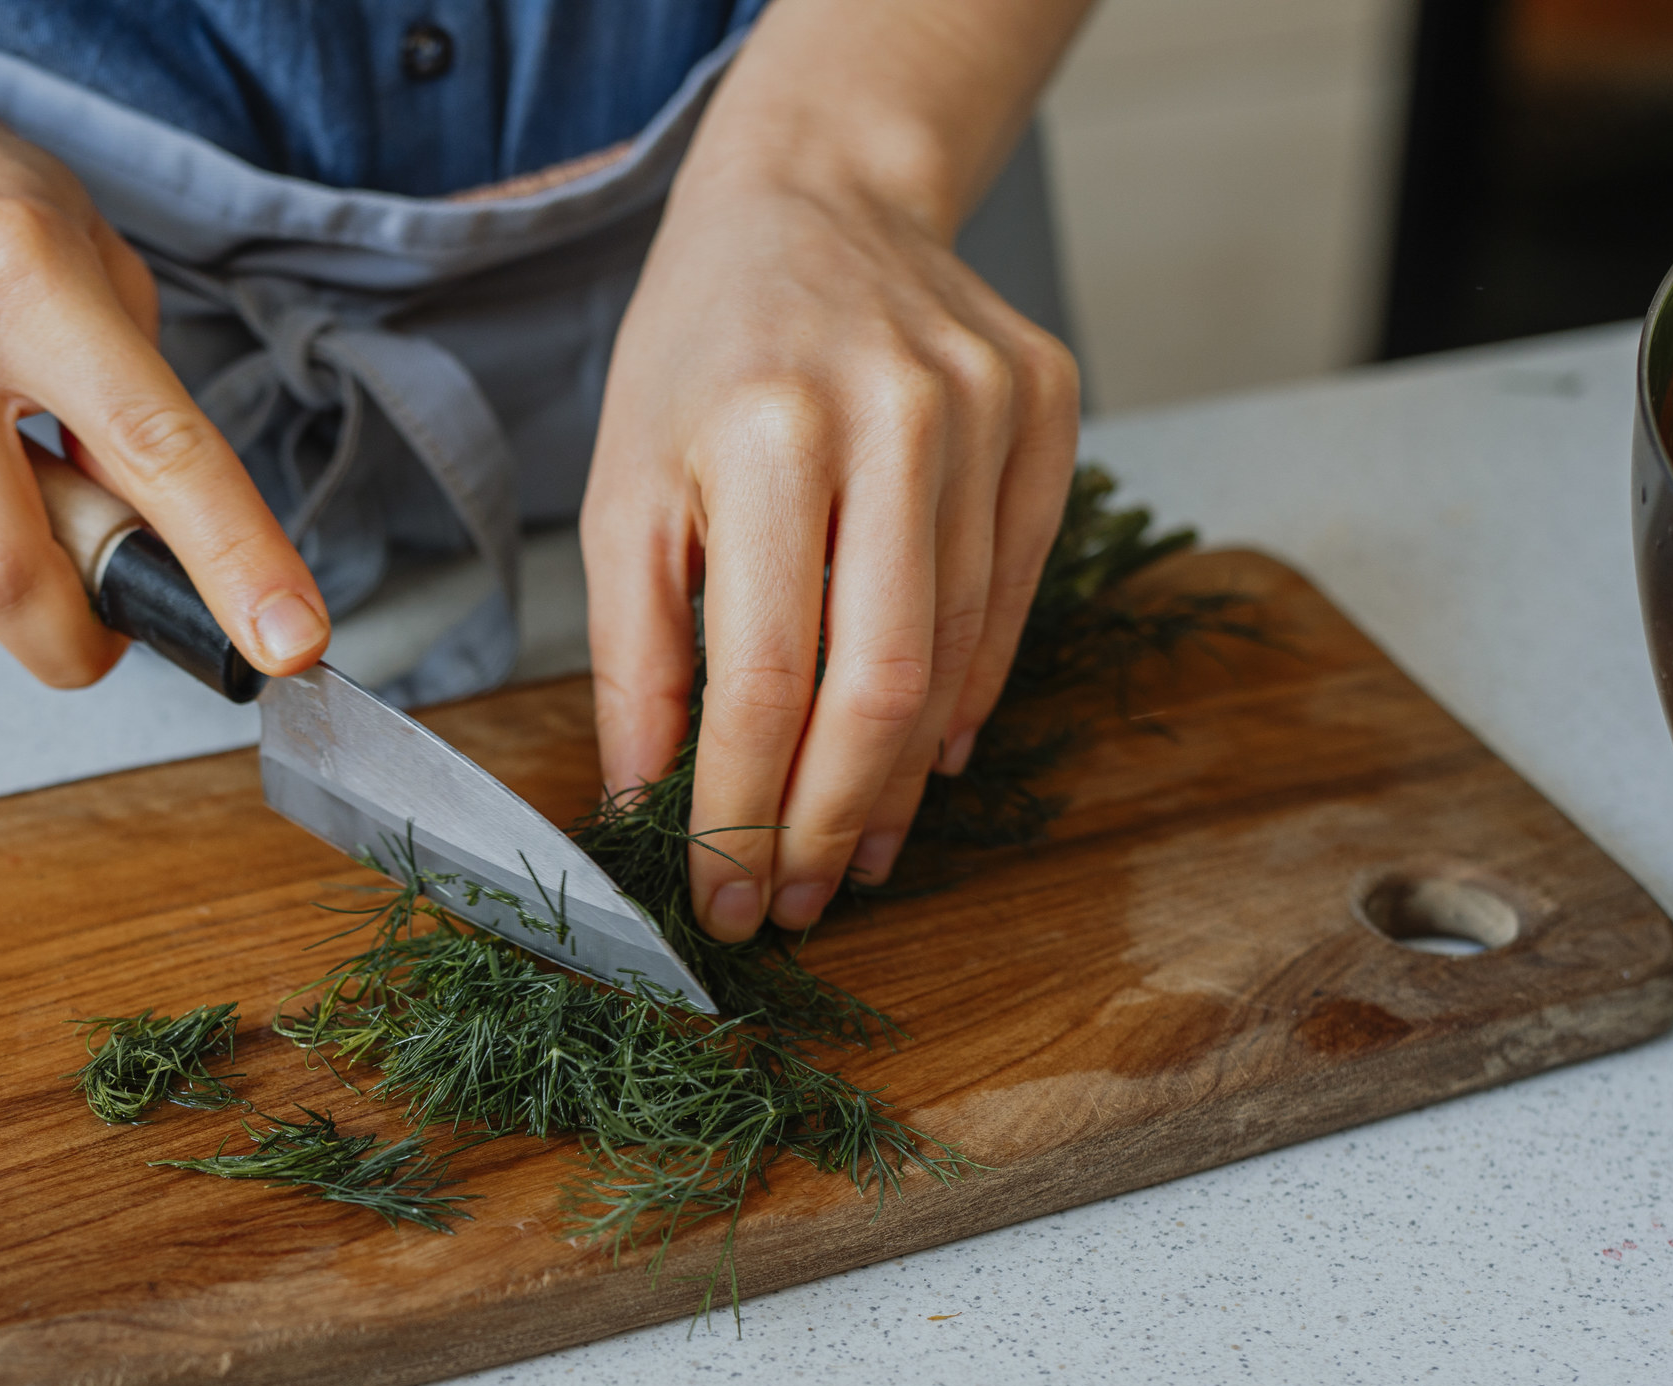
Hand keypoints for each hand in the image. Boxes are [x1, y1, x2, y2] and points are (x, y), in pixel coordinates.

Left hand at [580, 4, 1087, 942]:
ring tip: (843, 856)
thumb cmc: (701, 351)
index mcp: (765, 431)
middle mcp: (893, 415)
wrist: (817, 197)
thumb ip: (636, 653)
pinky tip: (914, 763)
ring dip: (893, 783)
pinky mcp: (1048, 413)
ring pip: (954, 656)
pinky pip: (1009, 600)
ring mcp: (989, 411)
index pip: (761, 678)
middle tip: (791, 902)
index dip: (740, 813)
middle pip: (880, 686)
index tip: (721, 898)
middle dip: (827, 822)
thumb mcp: (624, 488)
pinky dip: (960, 699)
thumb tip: (652, 807)